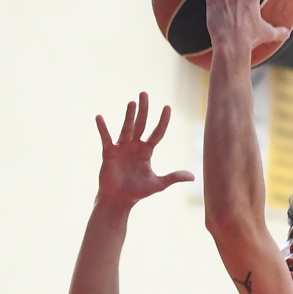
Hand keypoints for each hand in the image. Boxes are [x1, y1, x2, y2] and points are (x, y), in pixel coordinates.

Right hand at [95, 93, 193, 210]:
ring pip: (127, 128)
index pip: (157, 133)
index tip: (167, 107)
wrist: (119, 200)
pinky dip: (103, 128)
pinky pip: (106, 138)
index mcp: (147, 151)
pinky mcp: (109, 153)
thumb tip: (193, 177)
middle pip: (141, 124)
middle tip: (144, 93)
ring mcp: (121, 147)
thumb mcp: (158, 184)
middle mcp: (134, 146)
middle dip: (144, 110)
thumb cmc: (137, 192)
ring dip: (129, 116)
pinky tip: (99, 117)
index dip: (162, 121)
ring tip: (132, 103)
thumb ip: (173, 177)